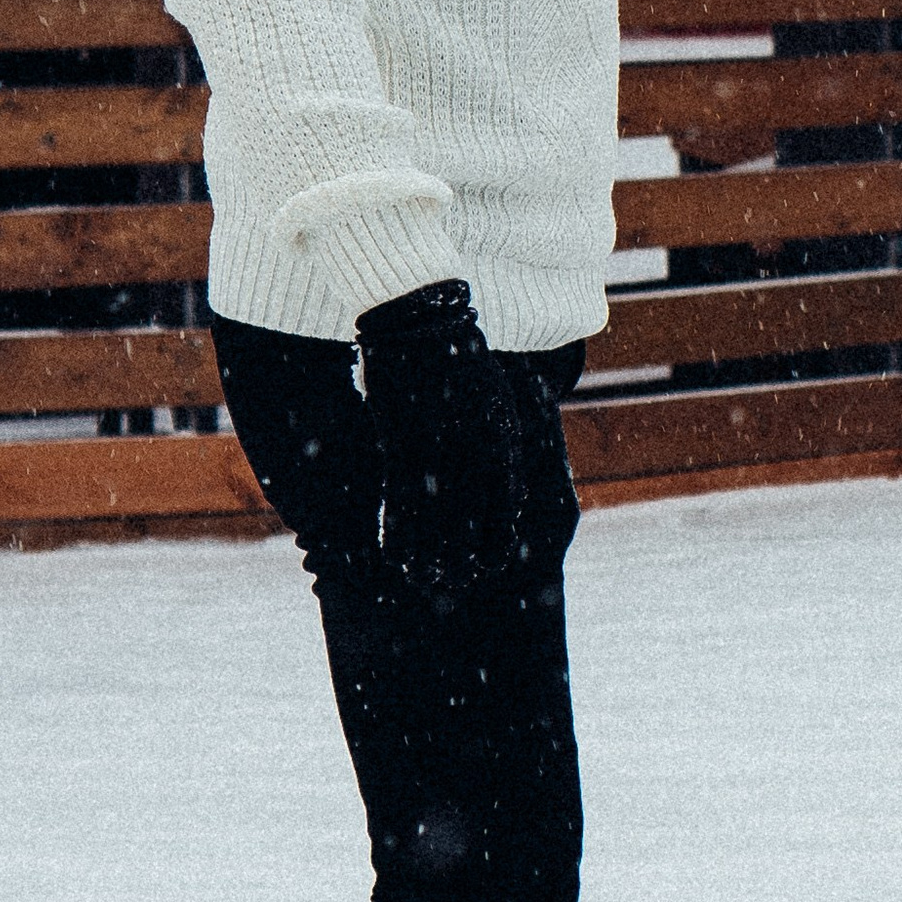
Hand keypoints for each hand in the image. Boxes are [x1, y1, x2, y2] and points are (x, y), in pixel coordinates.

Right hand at [357, 280, 570, 604]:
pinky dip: (397, 535)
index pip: (506, 504)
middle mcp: (475, 448)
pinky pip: (400, 504)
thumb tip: (498, 470)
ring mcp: (438, 449)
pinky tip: (394, 557)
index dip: (498, 538)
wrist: (420, 318)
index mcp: (502, 436)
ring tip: (424, 581)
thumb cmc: (456, 353)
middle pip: (472, 521)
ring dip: (428, 556)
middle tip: (454, 583)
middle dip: (462, 558)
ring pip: (436, 522)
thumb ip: (494, 435)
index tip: (490, 562)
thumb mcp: (490, 395)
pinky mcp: (401, 445)